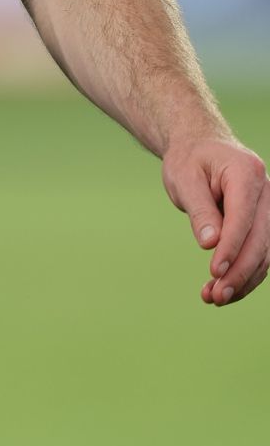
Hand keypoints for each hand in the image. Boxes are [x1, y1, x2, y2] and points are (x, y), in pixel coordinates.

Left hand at [162, 138, 269, 305]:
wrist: (200, 147)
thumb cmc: (189, 160)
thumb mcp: (184, 178)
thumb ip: (200, 210)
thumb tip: (211, 244)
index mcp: (246, 173)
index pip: (243, 217)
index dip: (231, 247)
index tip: (214, 273)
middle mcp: (266, 191)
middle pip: (260, 239)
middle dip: (239, 271)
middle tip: (215, 296)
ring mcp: (268, 208)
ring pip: (264, 251)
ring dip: (243, 279)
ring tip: (214, 298)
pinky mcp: (263, 223)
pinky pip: (259, 253)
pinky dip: (244, 273)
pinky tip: (223, 290)